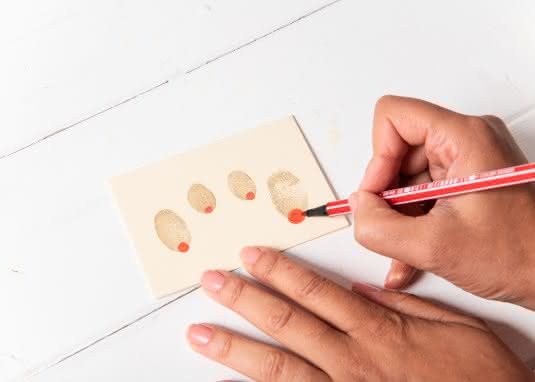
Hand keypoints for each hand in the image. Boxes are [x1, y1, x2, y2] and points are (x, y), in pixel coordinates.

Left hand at [186, 247, 532, 380]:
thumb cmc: (479, 378)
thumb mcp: (454, 327)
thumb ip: (401, 308)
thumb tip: (358, 291)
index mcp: (376, 330)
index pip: (315, 291)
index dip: (278, 271)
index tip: (251, 256)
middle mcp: (351, 360)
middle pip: (286, 321)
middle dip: (244, 299)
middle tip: (212, 281)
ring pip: (278, 366)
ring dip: (235, 347)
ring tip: (200, 332)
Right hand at [352, 96, 534, 309]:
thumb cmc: (520, 255)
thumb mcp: (435, 246)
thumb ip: (380, 227)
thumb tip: (358, 209)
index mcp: (464, 136)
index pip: (392, 116)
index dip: (377, 157)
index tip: (377, 195)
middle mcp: (466, 140)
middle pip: (396, 151)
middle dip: (386, 195)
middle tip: (390, 227)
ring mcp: (466, 161)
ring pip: (405, 178)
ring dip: (397, 217)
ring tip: (404, 251)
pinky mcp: (465, 181)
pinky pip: (421, 194)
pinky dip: (411, 222)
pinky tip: (410, 255)